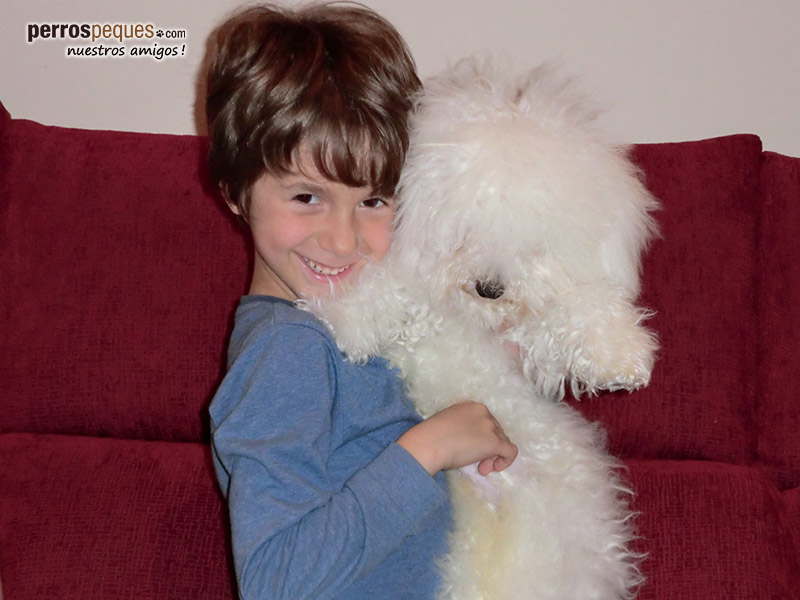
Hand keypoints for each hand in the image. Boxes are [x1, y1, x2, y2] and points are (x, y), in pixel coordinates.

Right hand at [397, 401, 517, 476]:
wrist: (429, 444)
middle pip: (496, 431)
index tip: (471, 448)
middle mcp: (483, 412)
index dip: (481, 436)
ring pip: (503, 441)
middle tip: (478, 463)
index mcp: (471, 406)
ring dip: (493, 456)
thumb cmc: (431, 436)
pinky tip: (495, 468)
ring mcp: (490, 426)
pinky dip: (506, 460)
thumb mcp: (448, 423)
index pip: (485, 421)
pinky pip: (511, 451)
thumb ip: (461, 426)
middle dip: (488, 448)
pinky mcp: (495, 442)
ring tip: (482, 468)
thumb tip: (465, 440)